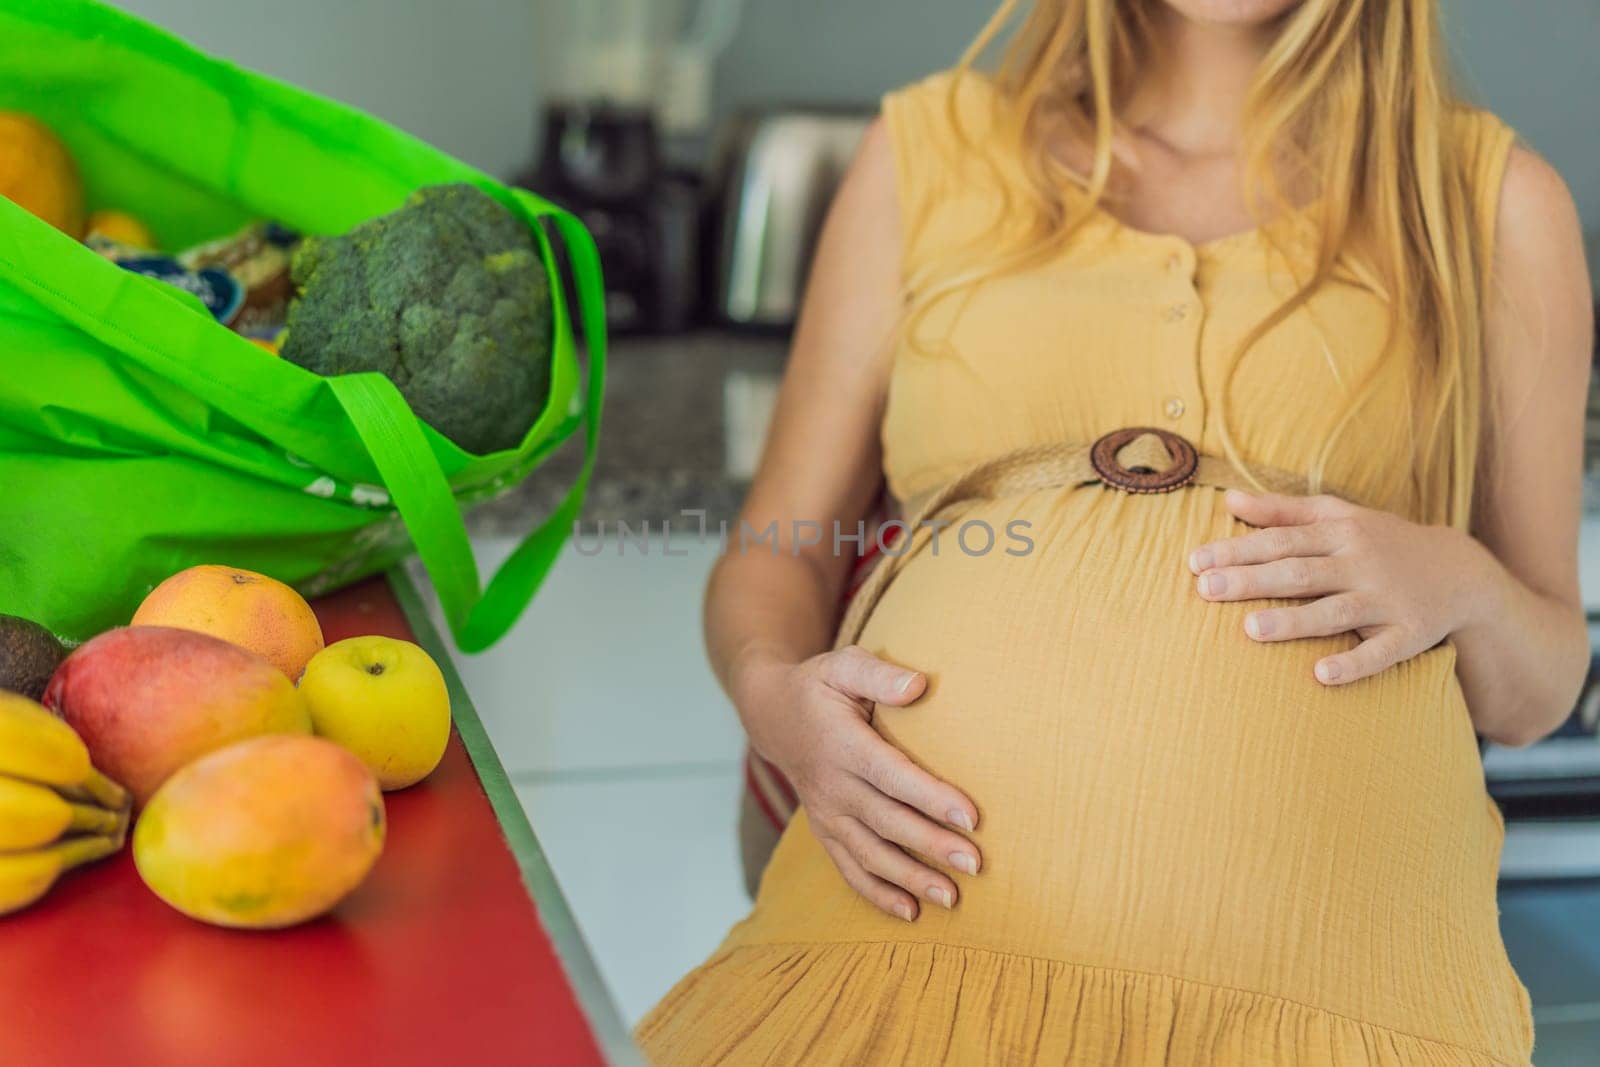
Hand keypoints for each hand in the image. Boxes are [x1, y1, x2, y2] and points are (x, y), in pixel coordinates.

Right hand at [735, 645, 980, 921]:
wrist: (771, 714)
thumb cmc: (819, 686)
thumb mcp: (843, 665)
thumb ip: (879, 675)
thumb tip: (918, 686)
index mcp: (842, 744)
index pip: (891, 774)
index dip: (930, 797)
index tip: (970, 816)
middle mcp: (832, 785)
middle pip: (887, 821)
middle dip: (931, 845)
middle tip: (976, 864)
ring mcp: (826, 813)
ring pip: (870, 853)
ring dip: (910, 878)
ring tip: (952, 897)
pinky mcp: (825, 830)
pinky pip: (849, 868)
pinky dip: (877, 894)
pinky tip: (911, 912)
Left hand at [1188, 490, 1487, 684]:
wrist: (1461, 572)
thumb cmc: (1382, 542)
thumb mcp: (1339, 516)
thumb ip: (1283, 509)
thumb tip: (1229, 499)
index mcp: (1340, 533)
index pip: (1281, 540)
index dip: (1238, 549)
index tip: (1196, 561)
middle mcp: (1361, 563)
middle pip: (1299, 572)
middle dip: (1251, 580)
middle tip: (1205, 590)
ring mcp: (1386, 599)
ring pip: (1335, 611)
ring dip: (1293, 621)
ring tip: (1249, 629)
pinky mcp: (1411, 633)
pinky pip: (1381, 651)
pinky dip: (1354, 663)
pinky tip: (1321, 675)